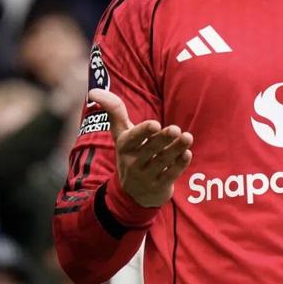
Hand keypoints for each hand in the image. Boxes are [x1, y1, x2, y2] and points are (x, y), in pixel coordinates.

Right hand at [88, 89, 192, 207]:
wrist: (134, 193)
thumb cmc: (131, 152)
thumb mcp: (121, 134)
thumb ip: (114, 111)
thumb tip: (94, 90)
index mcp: (125, 146)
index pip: (133, 138)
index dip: (143, 131)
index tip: (155, 124)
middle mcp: (133, 162)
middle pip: (151, 148)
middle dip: (163, 138)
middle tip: (176, 129)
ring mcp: (146, 176)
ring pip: (163, 161)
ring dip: (176, 149)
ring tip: (188, 137)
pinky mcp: (159, 186)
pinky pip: (170, 175)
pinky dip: (179, 164)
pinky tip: (187, 154)